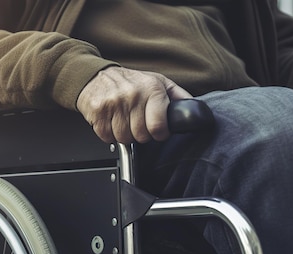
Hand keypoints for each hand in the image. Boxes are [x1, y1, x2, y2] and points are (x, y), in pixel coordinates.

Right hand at [76, 67, 191, 143]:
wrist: (96, 76)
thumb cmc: (130, 82)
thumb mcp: (158, 82)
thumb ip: (178, 96)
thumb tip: (196, 110)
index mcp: (152, 89)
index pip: (158, 126)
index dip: (159, 134)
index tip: (157, 132)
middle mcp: (133, 95)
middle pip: (141, 135)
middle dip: (140, 134)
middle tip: (137, 124)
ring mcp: (114, 103)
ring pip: (124, 138)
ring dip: (124, 135)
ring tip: (124, 122)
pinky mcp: (98, 111)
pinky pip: (107, 136)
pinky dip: (109, 134)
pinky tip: (111, 122)